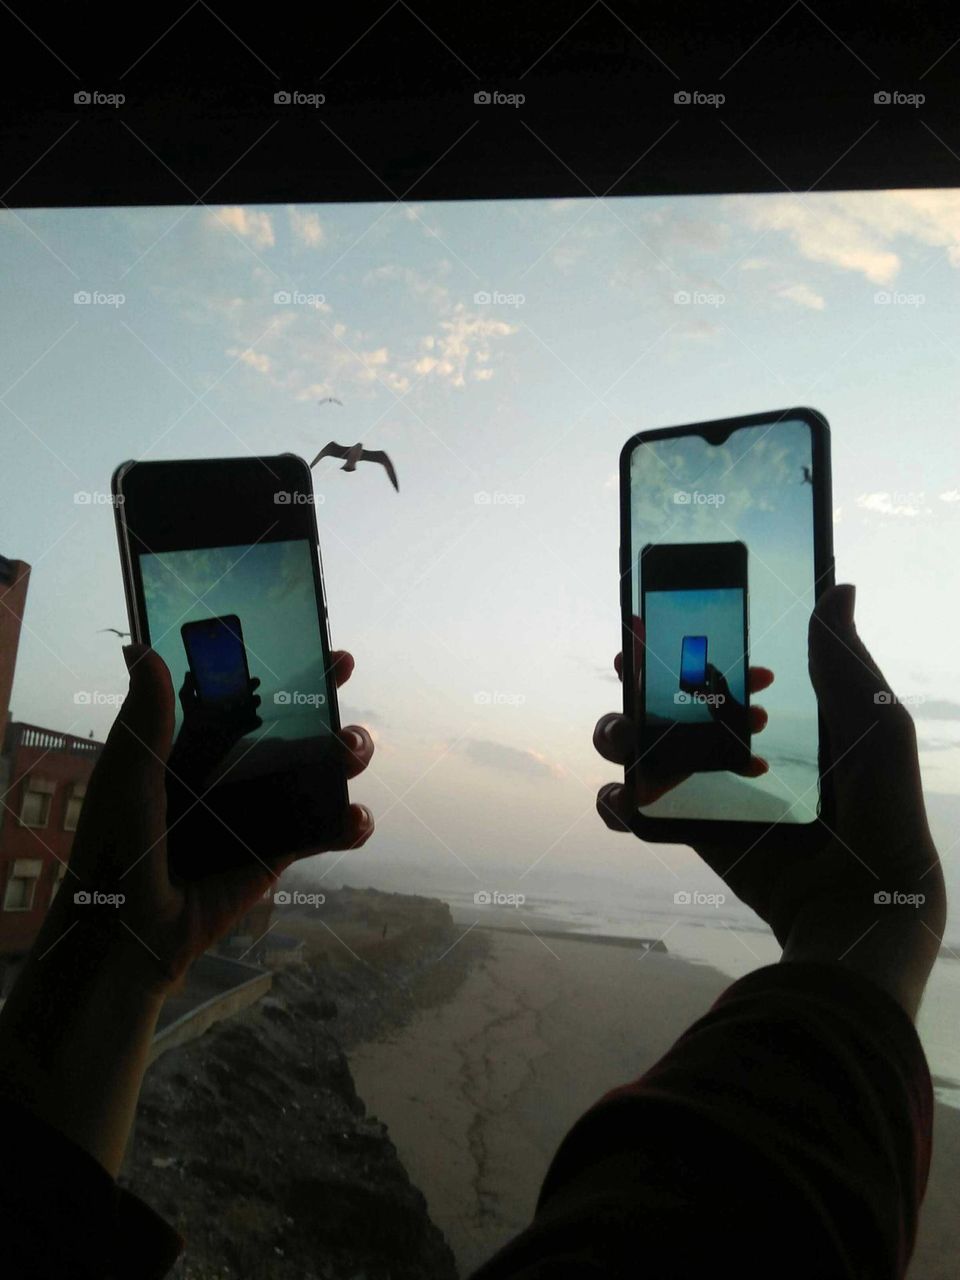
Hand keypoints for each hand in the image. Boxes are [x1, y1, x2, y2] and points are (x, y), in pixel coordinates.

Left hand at [50, 645, 374, 995]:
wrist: (130, 932)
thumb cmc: (116, 849)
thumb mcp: (129, 777)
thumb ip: (145, 718)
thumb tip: (142, 648)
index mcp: (196, 743)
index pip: (243, 691)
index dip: (276, 663)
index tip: (308, 636)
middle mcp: (234, 769)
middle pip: (292, 722)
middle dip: (325, 695)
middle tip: (343, 671)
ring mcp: (262, 809)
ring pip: (319, 769)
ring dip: (348, 753)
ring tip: (351, 751)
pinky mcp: (279, 851)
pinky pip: (325, 829)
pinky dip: (350, 822)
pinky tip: (353, 818)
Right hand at [595, 585, 945, 1014]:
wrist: (864, 898)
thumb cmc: (881, 805)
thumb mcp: (872, 722)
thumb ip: (843, 659)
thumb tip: (840, 587)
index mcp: (774, 714)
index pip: (716, 666)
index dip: (678, 642)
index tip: (653, 619)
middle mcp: (733, 746)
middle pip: (663, 702)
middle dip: (636, 684)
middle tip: (632, 673)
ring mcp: (708, 790)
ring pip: (638, 750)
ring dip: (617, 735)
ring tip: (629, 740)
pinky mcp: (691, 832)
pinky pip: (634, 812)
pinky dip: (613, 802)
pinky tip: (622, 797)